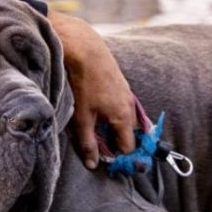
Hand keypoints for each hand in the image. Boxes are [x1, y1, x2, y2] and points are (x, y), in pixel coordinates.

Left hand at [48, 11, 136, 168]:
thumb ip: (88, 143)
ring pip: (124, 118)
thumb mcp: (82, 118)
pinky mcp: (119, 82)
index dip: (118, 157)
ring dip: (114, 127)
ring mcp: (126, 92)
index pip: (129, 147)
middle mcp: (129, 105)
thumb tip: (93, 164)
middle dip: (117, 143)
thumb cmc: (83, 83)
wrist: (84, 48)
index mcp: (124, 117)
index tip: (106, 162)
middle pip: (129, 133)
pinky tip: (97, 111)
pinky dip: (111, 113)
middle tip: (101, 148)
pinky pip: (120, 105)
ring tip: (97, 131)